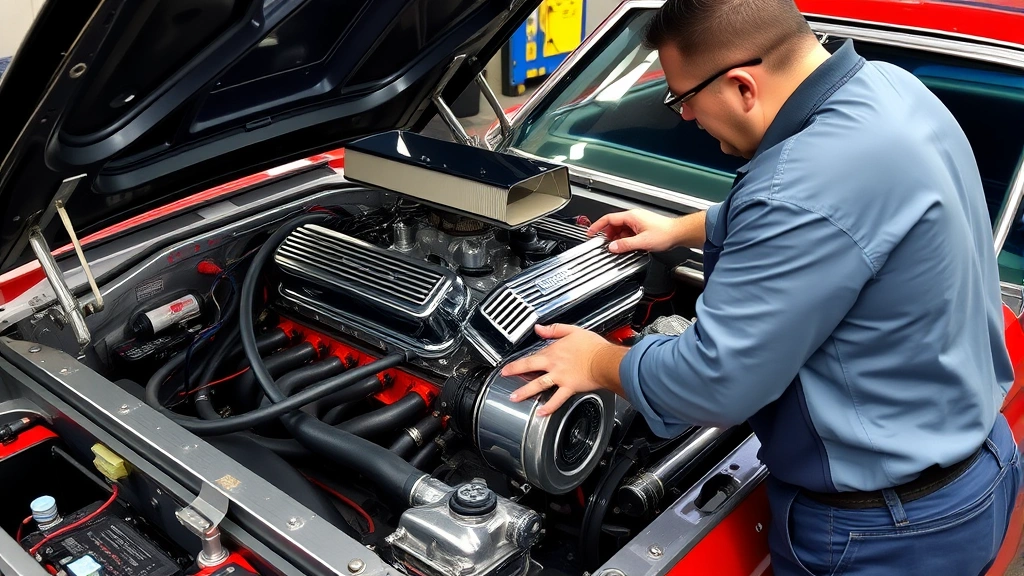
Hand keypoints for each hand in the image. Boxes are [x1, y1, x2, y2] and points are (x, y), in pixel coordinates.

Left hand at [501, 323, 625, 415]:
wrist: (604, 360)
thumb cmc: (593, 347)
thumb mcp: (573, 331)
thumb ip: (554, 329)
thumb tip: (539, 328)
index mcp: (554, 351)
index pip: (533, 355)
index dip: (520, 360)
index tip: (510, 364)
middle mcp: (554, 365)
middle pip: (530, 368)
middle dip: (515, 371)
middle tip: (505, 376)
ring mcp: (560, 377)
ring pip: (538, 385)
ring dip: (525, 391)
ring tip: (515, 397)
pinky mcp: (569, 388)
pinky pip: (557, 399)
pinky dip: (548, 407)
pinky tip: (541, 412)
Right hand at [587, 209, 682, 252]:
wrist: (678, 233)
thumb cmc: (665, 233)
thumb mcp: (642, 241)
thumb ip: (625, 245)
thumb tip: (612, 247)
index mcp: (631, 217)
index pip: (608, 219)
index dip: (597, 226)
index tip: (590, 232)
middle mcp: (633, 218)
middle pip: (614, 225)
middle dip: (608, 236)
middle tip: (605, 245)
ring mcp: (637, 222)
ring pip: (621, 230)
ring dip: (618, 239)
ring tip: (618, 248)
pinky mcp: (641, 228)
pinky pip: (628, 233)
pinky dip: (625, 240)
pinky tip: (628, 247)